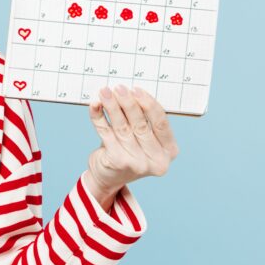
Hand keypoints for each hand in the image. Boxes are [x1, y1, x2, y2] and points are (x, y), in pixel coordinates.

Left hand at [85, 84, 179, 203]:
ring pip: (122, 128)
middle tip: (119, 88)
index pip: (162, 124)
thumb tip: (129, 91)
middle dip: (128, 103)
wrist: (108, 177)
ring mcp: (137, 164)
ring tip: (105, 92)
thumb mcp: (143, 138)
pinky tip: (95, 105)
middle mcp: (156, 160)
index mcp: (170, 151)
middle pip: (141, 125)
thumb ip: (143, 120)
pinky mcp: (117, 162)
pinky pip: (106, 133)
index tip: (137, 90)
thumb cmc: (128, 150)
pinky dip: (99, 117)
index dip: (149, 105)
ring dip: (112, 107)